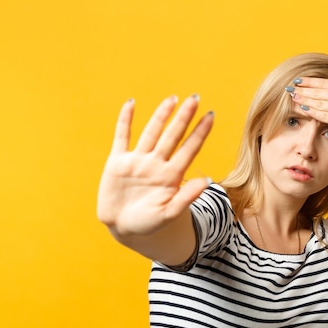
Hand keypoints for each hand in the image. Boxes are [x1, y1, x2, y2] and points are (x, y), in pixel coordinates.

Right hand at [97, 95, 212, 236]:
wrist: (124, 229)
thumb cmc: (149, 224)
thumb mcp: (169, 213)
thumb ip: (187, 197)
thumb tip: (207, 180)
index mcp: (171, 176)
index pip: (189, 149)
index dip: (199, 133)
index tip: (210, 116)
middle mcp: (156, 164)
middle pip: (172, 136)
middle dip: (183, 118)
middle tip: (195, 99)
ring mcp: (137, 161)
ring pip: (151, 132)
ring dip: (161, 115)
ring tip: (172, 99)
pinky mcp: (117, 162)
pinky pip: (122, 137)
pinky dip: (125, 120)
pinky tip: (131, 104)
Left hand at [288, 63, 327, 147]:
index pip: (324, 83)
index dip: (309, 82)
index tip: (297, 80)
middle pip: (319, 92)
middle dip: (303, 90)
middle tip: (289, 89)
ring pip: (319, 103)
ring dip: (304, 100)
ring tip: (293, 97)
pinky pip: (323, 115)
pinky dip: (312, 112)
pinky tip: (303, 109)